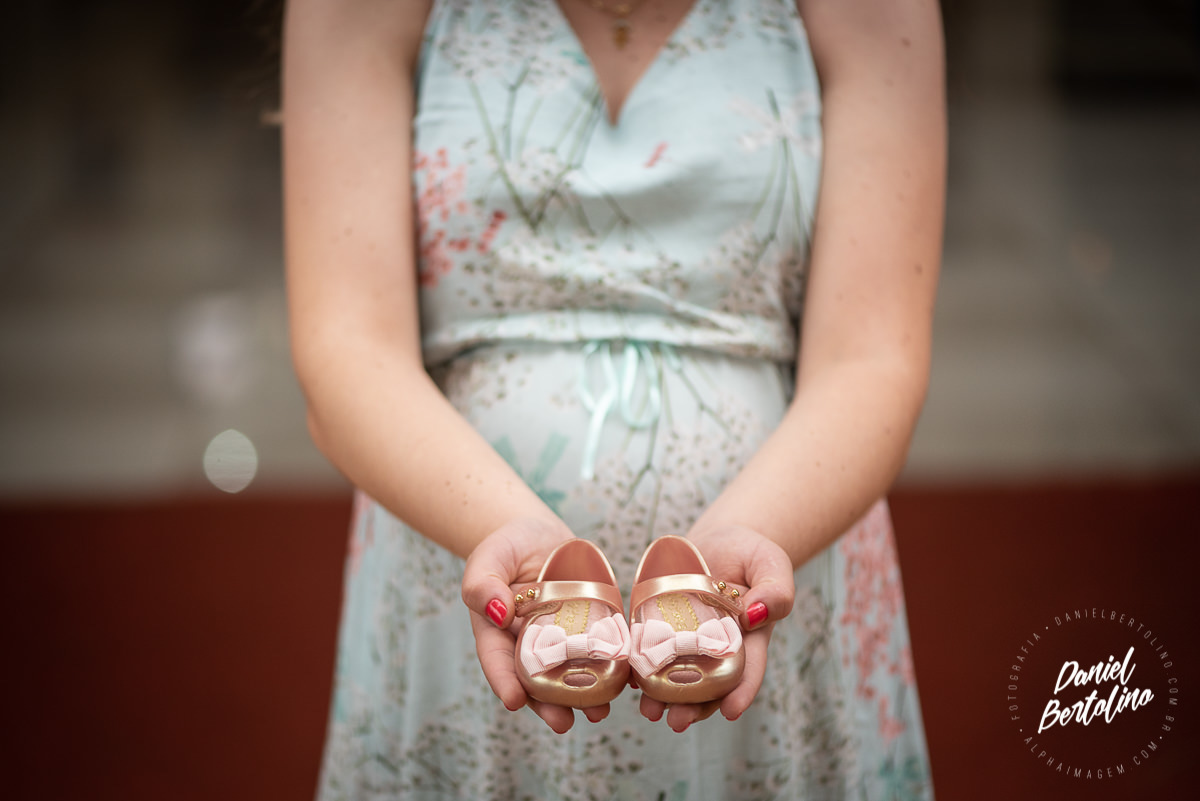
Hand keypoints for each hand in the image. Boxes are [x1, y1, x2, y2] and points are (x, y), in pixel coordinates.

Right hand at [461, 518, 605, 732]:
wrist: (537, 534)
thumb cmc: (506, 546)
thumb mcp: (488, 557)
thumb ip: (483, 583)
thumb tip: (496, 611)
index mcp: (497, 633)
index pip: (497, 661)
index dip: (504, 682)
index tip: (513, 701)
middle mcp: (528, 644)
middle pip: (536, 680)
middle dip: (549, 704)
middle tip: (563, 722)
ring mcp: (560, 638)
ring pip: (569, 673)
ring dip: (583, 696)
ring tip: (598, 712)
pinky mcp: (588, 625)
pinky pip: (599, 648)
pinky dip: (612, 666)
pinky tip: (626, 681)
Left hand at [637, 525, 794, 730]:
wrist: (720, 539)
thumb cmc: (752, 552)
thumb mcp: (771, 563)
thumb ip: (775, 591)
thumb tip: (757, 616)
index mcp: (750, 637)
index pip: (748, 669)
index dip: (741, 691)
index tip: (731, 711)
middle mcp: (719, 645)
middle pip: (709, 682)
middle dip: (695, 705)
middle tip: (677, 721)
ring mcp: (690, 638)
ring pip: (679, 673)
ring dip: (664, 695)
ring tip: (650, 710)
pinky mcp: (665, 624)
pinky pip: (653, 648)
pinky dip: (642, 666)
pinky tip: (631, 680)